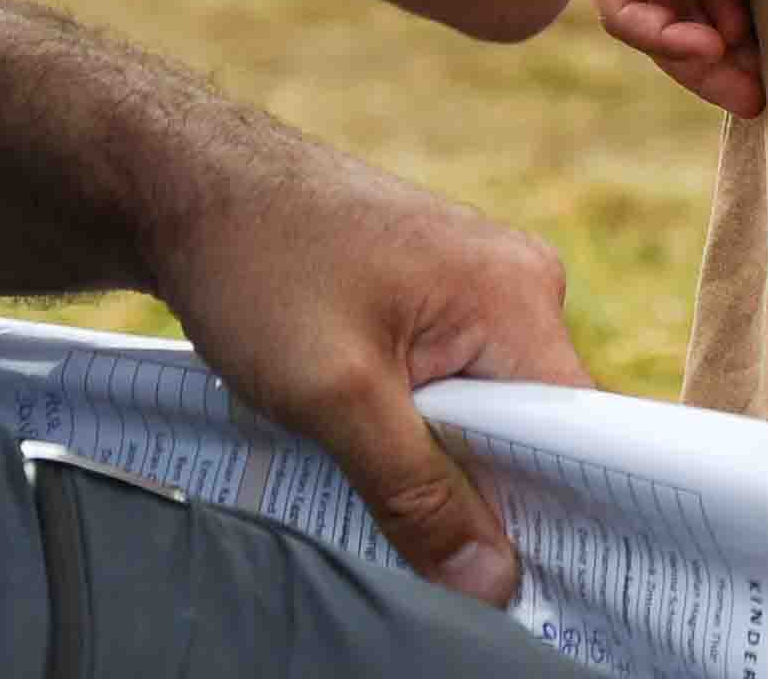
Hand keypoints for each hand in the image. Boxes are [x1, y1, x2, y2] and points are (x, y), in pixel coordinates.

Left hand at [141, 111, 595, 608]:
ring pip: (482, 412)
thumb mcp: (336, 396)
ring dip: (437, 459)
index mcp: (518, 294)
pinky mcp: (432, 293)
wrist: (188, 184)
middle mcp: (514, 283)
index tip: (517, 574)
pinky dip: (412, 426)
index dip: (554, 510)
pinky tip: (361, 441)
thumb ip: (417, 493)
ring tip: (374, 477)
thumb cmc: (261, 263)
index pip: (579, 431)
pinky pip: (449, 385)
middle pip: (532, 428)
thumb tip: (491, 582)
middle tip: (426, 541)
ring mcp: (473, 284)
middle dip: (482, 491)